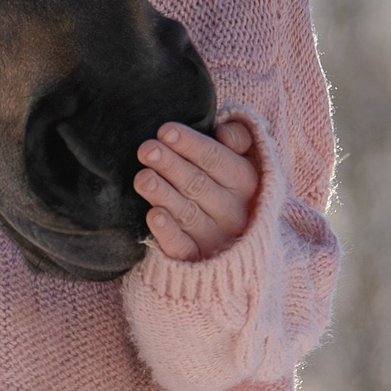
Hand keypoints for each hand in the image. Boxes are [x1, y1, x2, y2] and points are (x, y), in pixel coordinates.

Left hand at [135, 118, 257, 260]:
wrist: (241, 243)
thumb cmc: (230, 184)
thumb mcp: (247, 157)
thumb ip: (241, 137)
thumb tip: (224, 132)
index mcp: (246, 182)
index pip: (216, 160)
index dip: (190, 144)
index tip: (165, 131)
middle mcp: (233, 212)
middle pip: (197, 184)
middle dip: (170, 165)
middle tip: (147, 150)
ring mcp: (216, 237)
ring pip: (187, 214)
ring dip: (164, 195)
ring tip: (143, 178)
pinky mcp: (197, 259)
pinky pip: (182, 247)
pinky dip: (168, 233)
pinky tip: (154, 216)